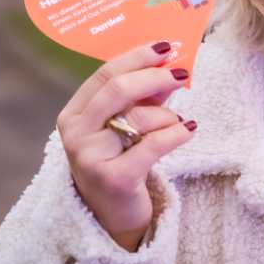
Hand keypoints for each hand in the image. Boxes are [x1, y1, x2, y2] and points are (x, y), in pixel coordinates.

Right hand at [56, 42, 195, 250]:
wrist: (113, 217)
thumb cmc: (121, 161)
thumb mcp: (126, 125)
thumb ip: (143, 96)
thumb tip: (170, 63)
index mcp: (74, 113)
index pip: (105, 73)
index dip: (137, 57)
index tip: (165, 46)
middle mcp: (76, 133)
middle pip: (117, 89)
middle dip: (154, 76)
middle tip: (181, 73)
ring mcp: (90, 157)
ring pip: (138, 118)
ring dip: (168, 116)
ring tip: (178, 123)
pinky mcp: (113, 179)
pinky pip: (153, 145)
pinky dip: (177, 134)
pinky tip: (189, 129)